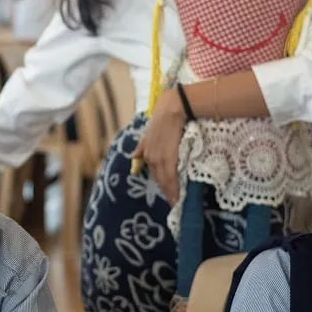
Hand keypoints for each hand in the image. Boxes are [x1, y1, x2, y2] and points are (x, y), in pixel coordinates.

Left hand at [132, 89, 185, 204]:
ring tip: (176, 203)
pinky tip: (177, 197)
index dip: (160, 183)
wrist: (173, 109)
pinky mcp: (168, 158)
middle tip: (173, 202)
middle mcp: (150, 156)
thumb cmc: (164, 117)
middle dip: (165, 191)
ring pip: (164, 181)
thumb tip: (133, 156)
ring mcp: (159, 158)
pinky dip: (173, 189)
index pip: (153, 172)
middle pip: (158, 179)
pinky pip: (171, 178)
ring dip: (170, 193)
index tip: (166, 193)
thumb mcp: (148, 133)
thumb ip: (142, 146)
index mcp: (146, 151)